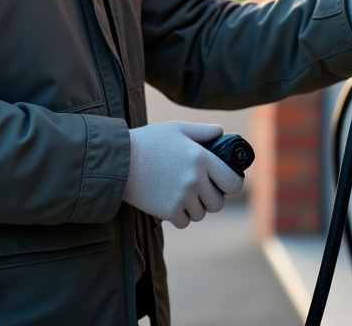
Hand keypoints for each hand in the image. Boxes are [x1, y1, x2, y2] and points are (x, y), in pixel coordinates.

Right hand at [123, 121, 243, 227]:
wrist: (118, 161)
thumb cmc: (148, 142)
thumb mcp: (176, 129)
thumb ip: (203, 131)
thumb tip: (221, 133)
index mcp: (202, 158)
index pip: (233, 182)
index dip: (233, 185)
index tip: (226, 184)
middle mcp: (196, 180)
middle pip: (218, 203)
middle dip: (212, 198)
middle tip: (201, 191)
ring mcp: (182, 197)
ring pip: (201, 214)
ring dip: (195, 207)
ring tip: (181, 195)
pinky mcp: (168, 211)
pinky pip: (184, 222)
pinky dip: (180, 216)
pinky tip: (171, 203)